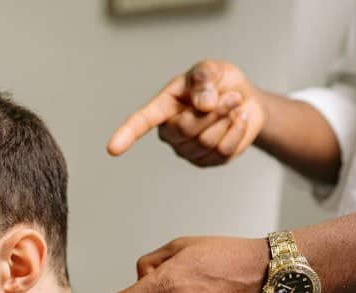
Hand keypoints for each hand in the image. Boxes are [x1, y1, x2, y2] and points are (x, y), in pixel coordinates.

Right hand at [107, 60, 265, 166]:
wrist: (243, 99)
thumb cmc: (219, 83)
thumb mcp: (211, 69)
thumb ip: (203, 79)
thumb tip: (202, 104)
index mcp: (162, 107)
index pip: (141, 121)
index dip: (127, 134)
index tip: (113, 148)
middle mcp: (169, 132)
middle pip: (186, 129)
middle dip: (214, 111)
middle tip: (232, 96)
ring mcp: (187, 150)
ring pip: (207, 142)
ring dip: (228, 119)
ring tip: (235, 104)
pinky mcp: (207, 161)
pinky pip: (223, 151)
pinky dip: (238, 131)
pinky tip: (238, 120)